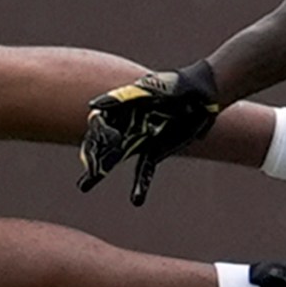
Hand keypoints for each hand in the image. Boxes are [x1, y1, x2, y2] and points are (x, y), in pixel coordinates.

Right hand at [78, 61, 220, 205]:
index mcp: (120, 107)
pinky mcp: (155, 152)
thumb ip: (124, 98)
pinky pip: (144, 170)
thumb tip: (92, 107)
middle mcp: (125, 125)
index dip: (100, 132)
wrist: (202, 95)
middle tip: (90, 172)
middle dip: (93, 156)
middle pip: (102, 142)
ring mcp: (139, 140)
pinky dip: (140, 185)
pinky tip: (136, 200)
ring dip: (100, 172)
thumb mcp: (152, 90)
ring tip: (83, 186)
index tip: (113, 138)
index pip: (99, 122)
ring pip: (115, 158)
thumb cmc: (175, 86)